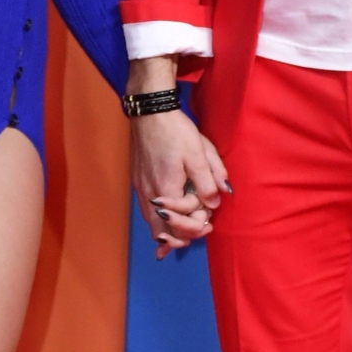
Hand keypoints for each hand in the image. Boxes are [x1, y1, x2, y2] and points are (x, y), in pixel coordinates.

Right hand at [131, 110, 230, 258]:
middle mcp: (150, 194)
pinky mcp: (138, 181)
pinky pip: (147, 211)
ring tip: (182, 238)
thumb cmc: (176, 132)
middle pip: (163, 231)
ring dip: (168, 232)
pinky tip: (163, 223)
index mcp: (168, 190)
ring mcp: (141, 188)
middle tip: (203, 229)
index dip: (198, 223)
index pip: (183, 222)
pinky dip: (157, 222)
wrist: (150, 113)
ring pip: (152, 223)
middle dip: (184, 235)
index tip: (210, 218)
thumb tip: (214, 203)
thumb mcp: (200, 155)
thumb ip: (209, 182)